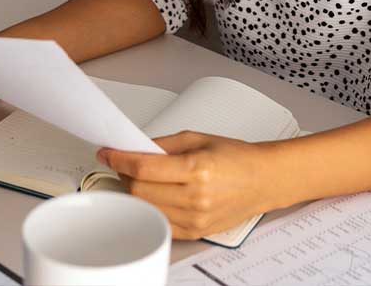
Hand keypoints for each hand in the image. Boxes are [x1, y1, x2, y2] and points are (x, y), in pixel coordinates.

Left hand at [96, 131, 275, 239]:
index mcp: (196, 169)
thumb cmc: (236, 158)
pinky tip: (154, 194)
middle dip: (125, 174)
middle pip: (139, 189)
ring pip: (146, 207)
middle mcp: (195, 196)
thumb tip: (134, 148)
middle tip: (124, 163)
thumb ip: (163, 144)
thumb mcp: (198, 138)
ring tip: (141, 178)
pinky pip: (159, 221)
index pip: (143, 167)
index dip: (119, 158)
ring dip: (136, 191)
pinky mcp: (195, 231)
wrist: (263, 180)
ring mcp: (195, 218)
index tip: (108, 152)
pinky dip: (151, 207)